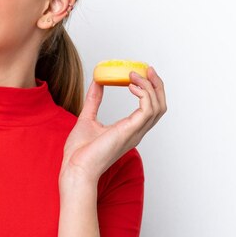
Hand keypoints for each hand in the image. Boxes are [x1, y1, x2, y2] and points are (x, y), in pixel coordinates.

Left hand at [59, 67, 166, 183]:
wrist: (75, 168)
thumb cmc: (80, 152)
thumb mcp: (87, 118)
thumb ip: (94, 100)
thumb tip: (97, 82)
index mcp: (129, 129)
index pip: (150, 108)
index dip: (150, 89)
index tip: (140, 73)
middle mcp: (136, 131)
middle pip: (160, 105)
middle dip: (157, 85)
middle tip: (146, 69)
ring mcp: (135, 132)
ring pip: (158, 106)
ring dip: (150, 86)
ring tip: (134, 75)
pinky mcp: (129, 131)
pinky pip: (147, 109)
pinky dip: (144, 94)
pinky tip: (131, 85)